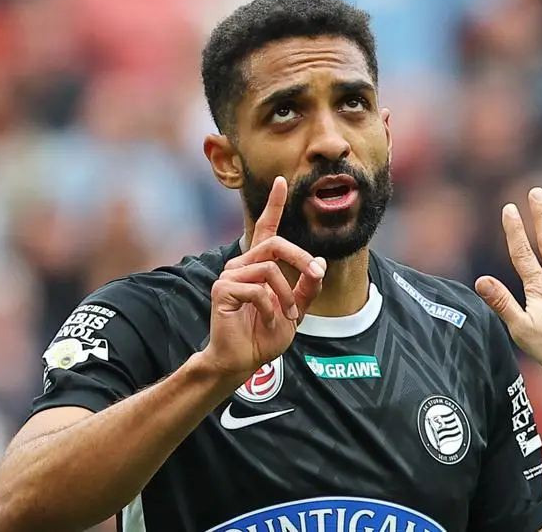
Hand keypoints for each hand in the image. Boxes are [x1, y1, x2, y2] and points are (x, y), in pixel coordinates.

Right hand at [201, 176, 325, 381]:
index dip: (274, 205)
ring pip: (270, 269)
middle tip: (316, 277)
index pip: (266, 228)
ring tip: (287, 315)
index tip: (281, 181)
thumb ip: (307, 287)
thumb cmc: (265, 334)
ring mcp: (229, 275)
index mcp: (258, 265)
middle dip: (302, 260)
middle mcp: (241, 264)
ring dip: (287, 295)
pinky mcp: (222, 290)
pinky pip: (257, 289)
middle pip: (276, 244)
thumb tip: (319, 263)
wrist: (243, 360)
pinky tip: (267, 320)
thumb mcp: (296, 310)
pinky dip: (270, 307)